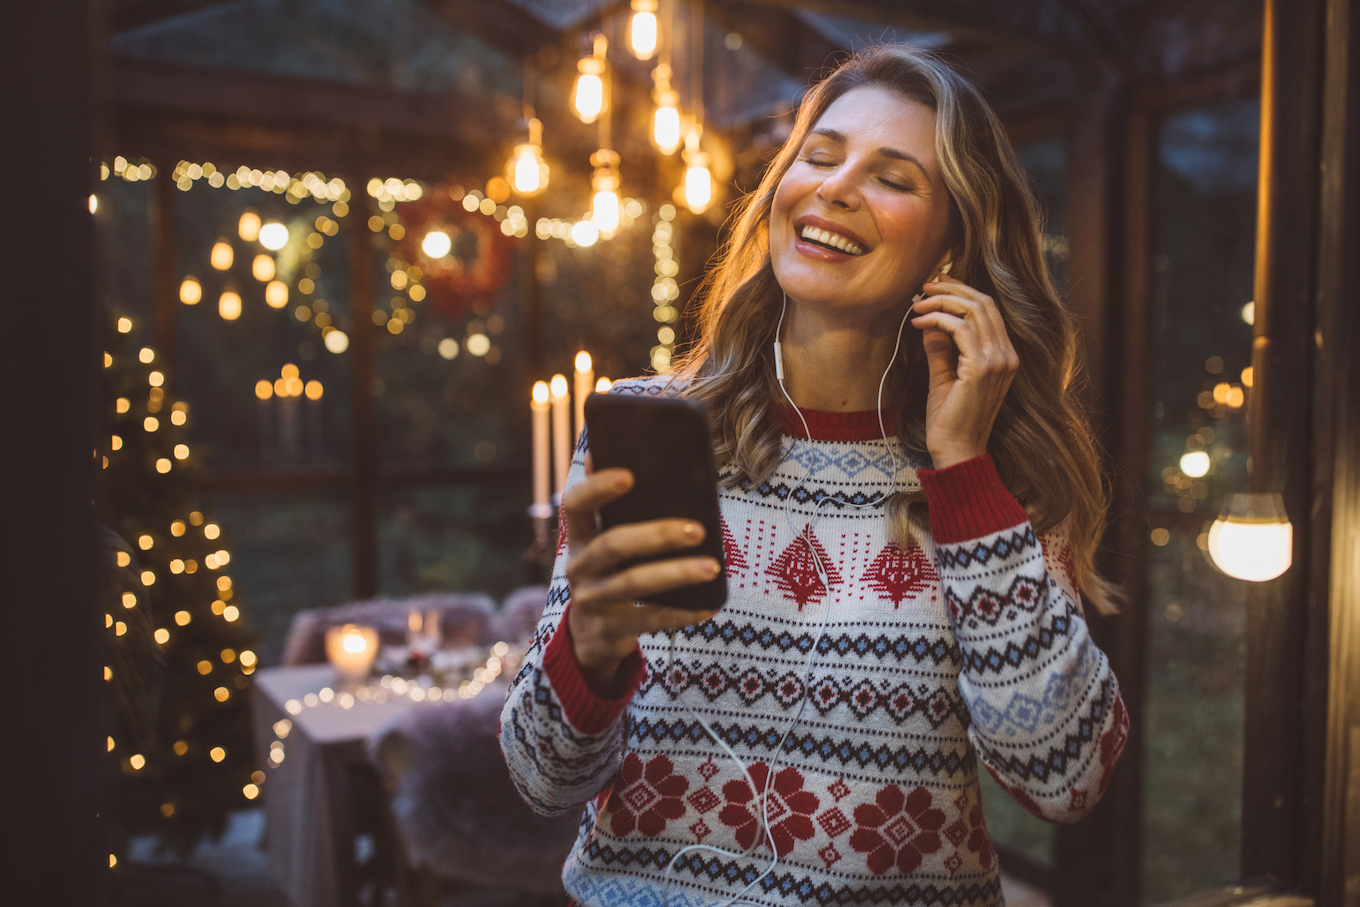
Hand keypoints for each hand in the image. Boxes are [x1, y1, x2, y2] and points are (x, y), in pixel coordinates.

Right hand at [563, 458, 721, 693]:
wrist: (593, 632)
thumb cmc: (610, 569)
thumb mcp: (604, 536)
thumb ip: (611, 503)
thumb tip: (602, 450)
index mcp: (579, 535)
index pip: (576, 504)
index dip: (598, 488)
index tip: (629, 475)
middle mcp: (579, 566)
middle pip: (614, 545)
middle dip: (658, 535)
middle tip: (698, 530)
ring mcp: (593, 600)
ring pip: (634, 583)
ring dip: (677, 574)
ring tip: (712, 567)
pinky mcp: (611, 629)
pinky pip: (649, 620)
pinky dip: (682, 613)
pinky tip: (709, 606)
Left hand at [909, 275, 1019, 467]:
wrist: (955, 450)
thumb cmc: (950, 420)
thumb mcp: (944, 377)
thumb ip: (941, 350)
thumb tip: (930, 324)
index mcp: (1004, 356)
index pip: (988, 310)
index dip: (962, 292)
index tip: (937, 284)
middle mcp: (1007, 356)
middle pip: (984, 304)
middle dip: (952, 289)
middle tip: (924, 286)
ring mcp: (998, 361)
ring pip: (974, 311)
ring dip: (941, 302)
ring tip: (916, 305)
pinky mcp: (982, 368)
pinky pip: (961, 329)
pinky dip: (938, 319)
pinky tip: (919, 323)